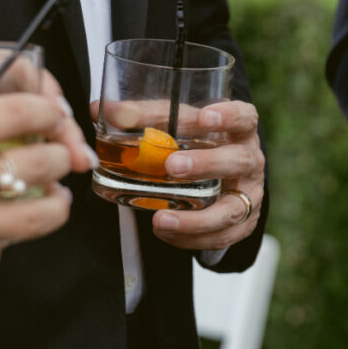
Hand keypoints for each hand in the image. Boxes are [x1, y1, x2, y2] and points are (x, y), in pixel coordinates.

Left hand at [150, 101, 264, 250]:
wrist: (224, 177)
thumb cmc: (199, 143)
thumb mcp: (178, 125)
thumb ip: (145, 117)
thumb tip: (98, 110)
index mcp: (239, 129)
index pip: (243, 116)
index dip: (228, 116)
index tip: (204, 117)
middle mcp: (249, 160)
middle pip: (238, 161)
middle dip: (206, 164)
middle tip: (172, 166)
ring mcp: (249, 194)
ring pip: (233, 209)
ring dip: (197, 218)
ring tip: (161, 219)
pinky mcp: (244, 223)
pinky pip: (222, 236)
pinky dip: (192, 238)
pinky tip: (166, 233)